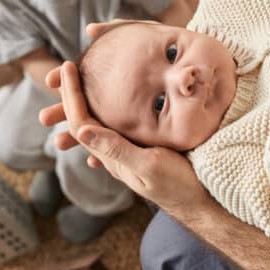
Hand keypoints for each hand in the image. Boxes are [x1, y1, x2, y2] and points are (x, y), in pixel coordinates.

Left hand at [42, 62, 209, 213]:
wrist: (202, 202)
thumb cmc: (179, 185)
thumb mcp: (149, 164)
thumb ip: (117, 149)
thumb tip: (81, 130)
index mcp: (113, 156)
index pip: (80, 121)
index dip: (71, 94)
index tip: (68, 66)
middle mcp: (115, 156)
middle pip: (82, 122)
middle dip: (70, 96)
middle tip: (66, 68)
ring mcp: (127, 155)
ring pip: (97, 126)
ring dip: (84, 104)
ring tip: (79, 83)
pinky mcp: (141, 152)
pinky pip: (116, 130)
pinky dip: (106, 113)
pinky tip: (110, 105)